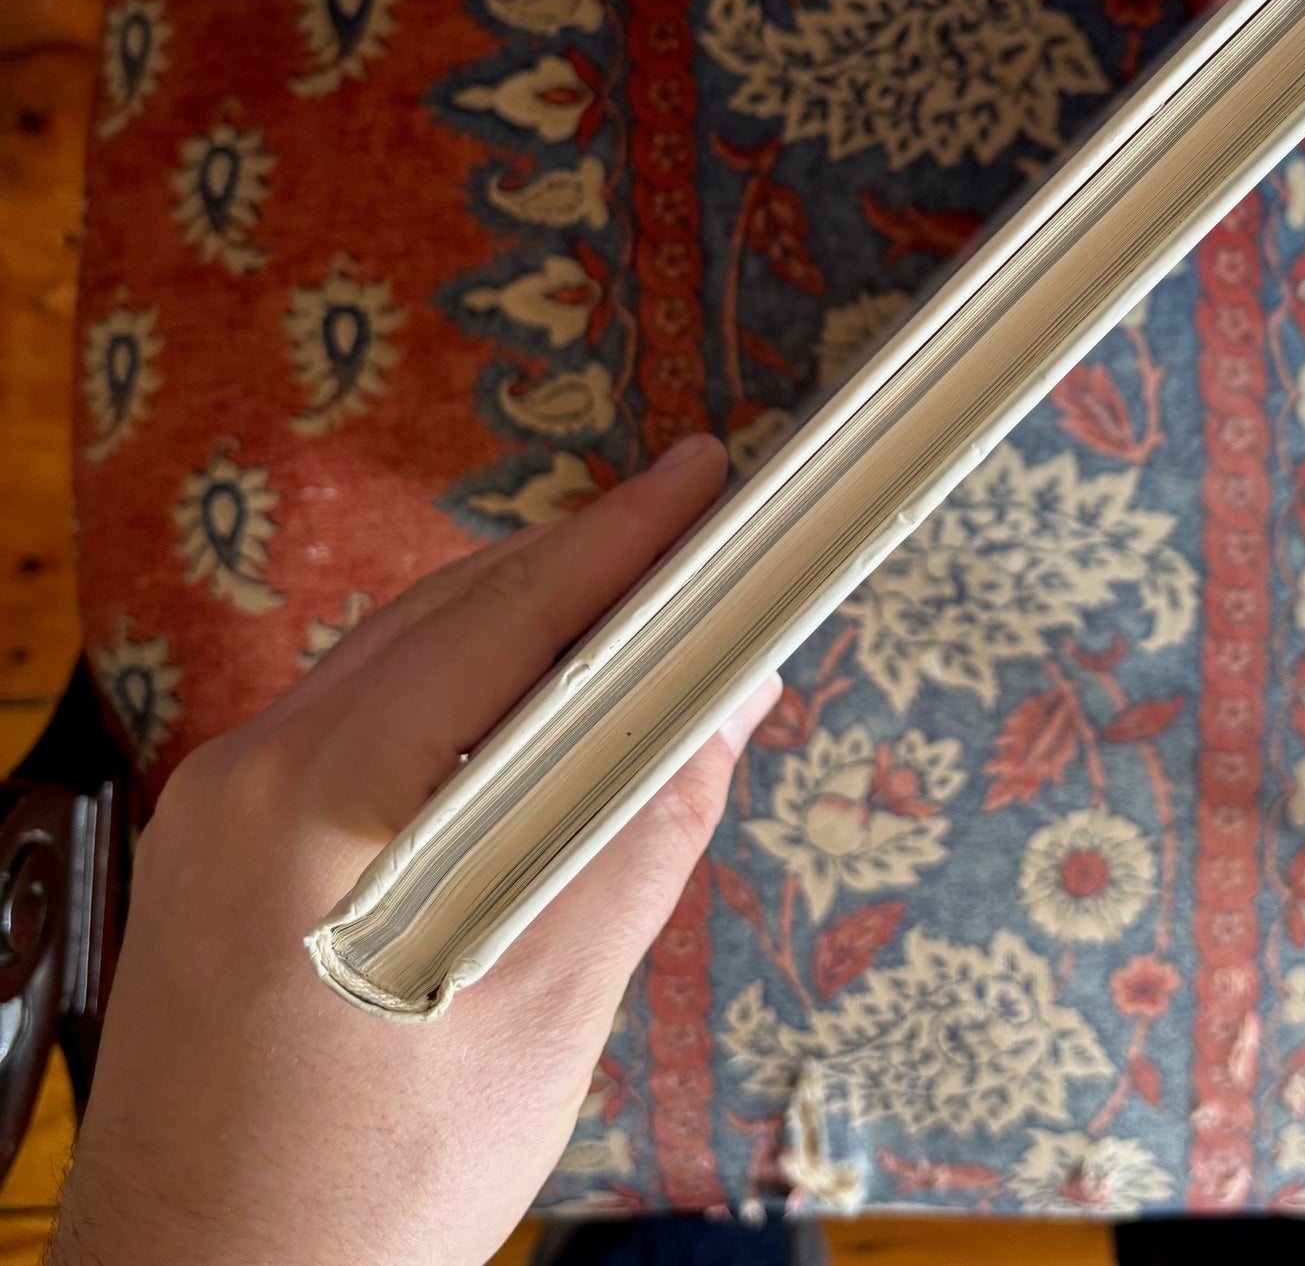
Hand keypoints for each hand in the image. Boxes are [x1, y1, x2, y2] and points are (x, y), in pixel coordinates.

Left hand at [50, 435, 772, 1265]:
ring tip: (633, 603)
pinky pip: (351, 711)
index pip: (504, 624)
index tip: (704, 480)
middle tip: (695, 533)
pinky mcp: (213, 838)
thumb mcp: (546, 1013)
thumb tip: (724, 705)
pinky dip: (453, 683)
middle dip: (581, 564)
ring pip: (396, 652)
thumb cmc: (367, 1191)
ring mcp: (215, 803)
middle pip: (447, 615)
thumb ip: (642, 836)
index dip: (621, 542)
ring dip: (519, 618)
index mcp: (320, 805)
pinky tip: (525, 704)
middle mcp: (247, 774)